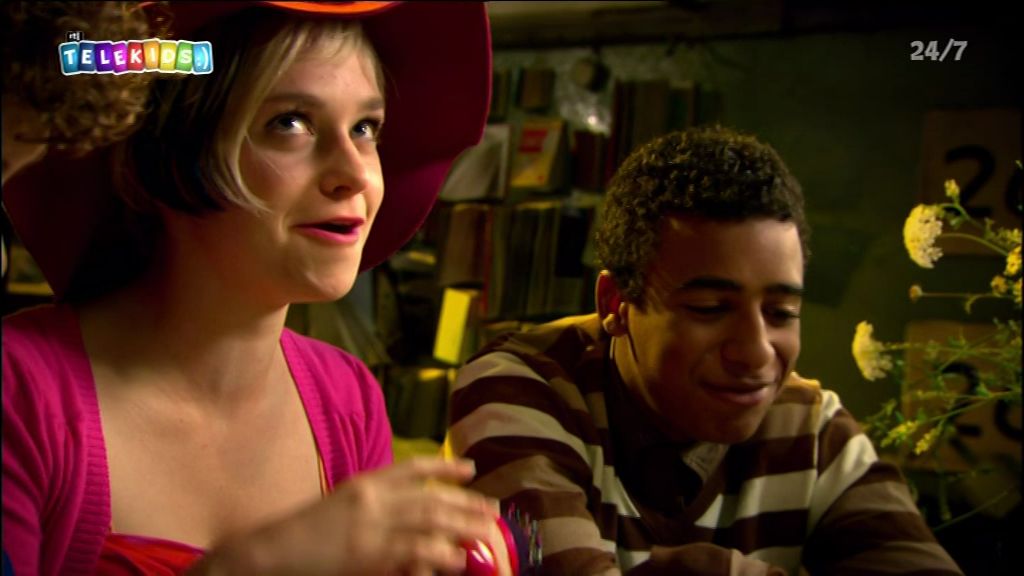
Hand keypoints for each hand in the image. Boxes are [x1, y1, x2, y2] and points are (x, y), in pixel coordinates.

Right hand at [191, 457, 497, 575]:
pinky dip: (438, 554)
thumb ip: (372, 508)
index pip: (411, 468)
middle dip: (465, 502)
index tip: (471, 469)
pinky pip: (413, 551)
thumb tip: (412, 520)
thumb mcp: (338, 509)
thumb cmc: (301, 538)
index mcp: (363, 483)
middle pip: (430, 496)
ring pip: (429, 521)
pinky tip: (456, 558)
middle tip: (493, 510)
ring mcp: (370, 526)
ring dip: (462, 527)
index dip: (444, 467)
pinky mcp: (367, 553)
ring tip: (486, 533)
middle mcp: (371, 498)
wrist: (267, 554)